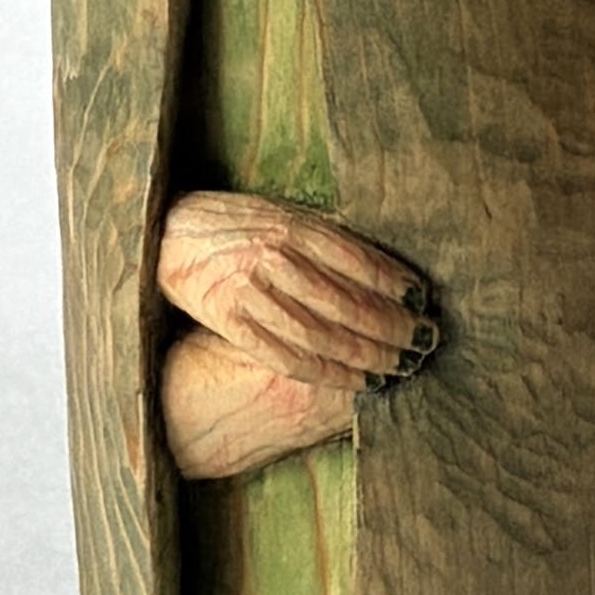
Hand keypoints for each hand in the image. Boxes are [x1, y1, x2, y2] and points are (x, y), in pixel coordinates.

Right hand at [155, 187, 436, 391]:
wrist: (168, 231)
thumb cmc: (234, 221)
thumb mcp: (282, 213)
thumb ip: (326, 237)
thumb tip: (383, 267)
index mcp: (294, 227)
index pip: (361, 262)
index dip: (398, 287)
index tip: (426, 303)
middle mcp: (276, 258)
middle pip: (348, 303)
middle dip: (394, 328)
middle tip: (426, 343)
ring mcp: (251, 291)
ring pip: (323, 335)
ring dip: (368, 356)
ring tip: (400, 368)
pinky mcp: (229, 320)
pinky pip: (286, 356)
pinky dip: (328, 373)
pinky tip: (357, 381)